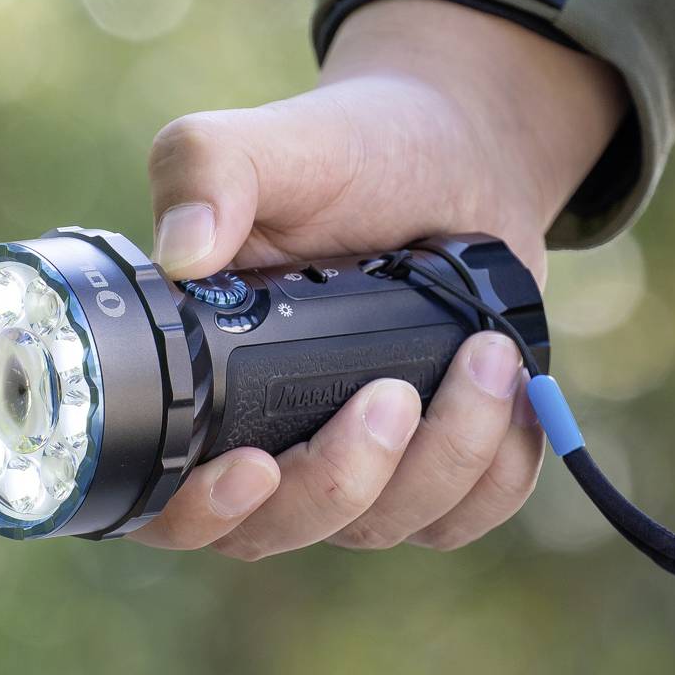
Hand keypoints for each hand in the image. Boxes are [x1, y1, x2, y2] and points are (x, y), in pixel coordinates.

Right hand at [128, 0, 628, 558]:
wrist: (455, 157)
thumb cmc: (345, 155)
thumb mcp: (268, 144)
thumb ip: (204, 170)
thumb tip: (182, 249)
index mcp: (197, 384)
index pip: (164, 503)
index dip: (200, 512)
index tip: (255, 469)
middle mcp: (263, 443)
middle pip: (280, 529)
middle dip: (344, 478)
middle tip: (393, 394)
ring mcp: (350, 470)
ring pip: (383, 526)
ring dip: (446, 454)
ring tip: (485, 354)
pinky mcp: (431, 474)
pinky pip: (462, 519)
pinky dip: (498, 469)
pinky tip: (509, 390)